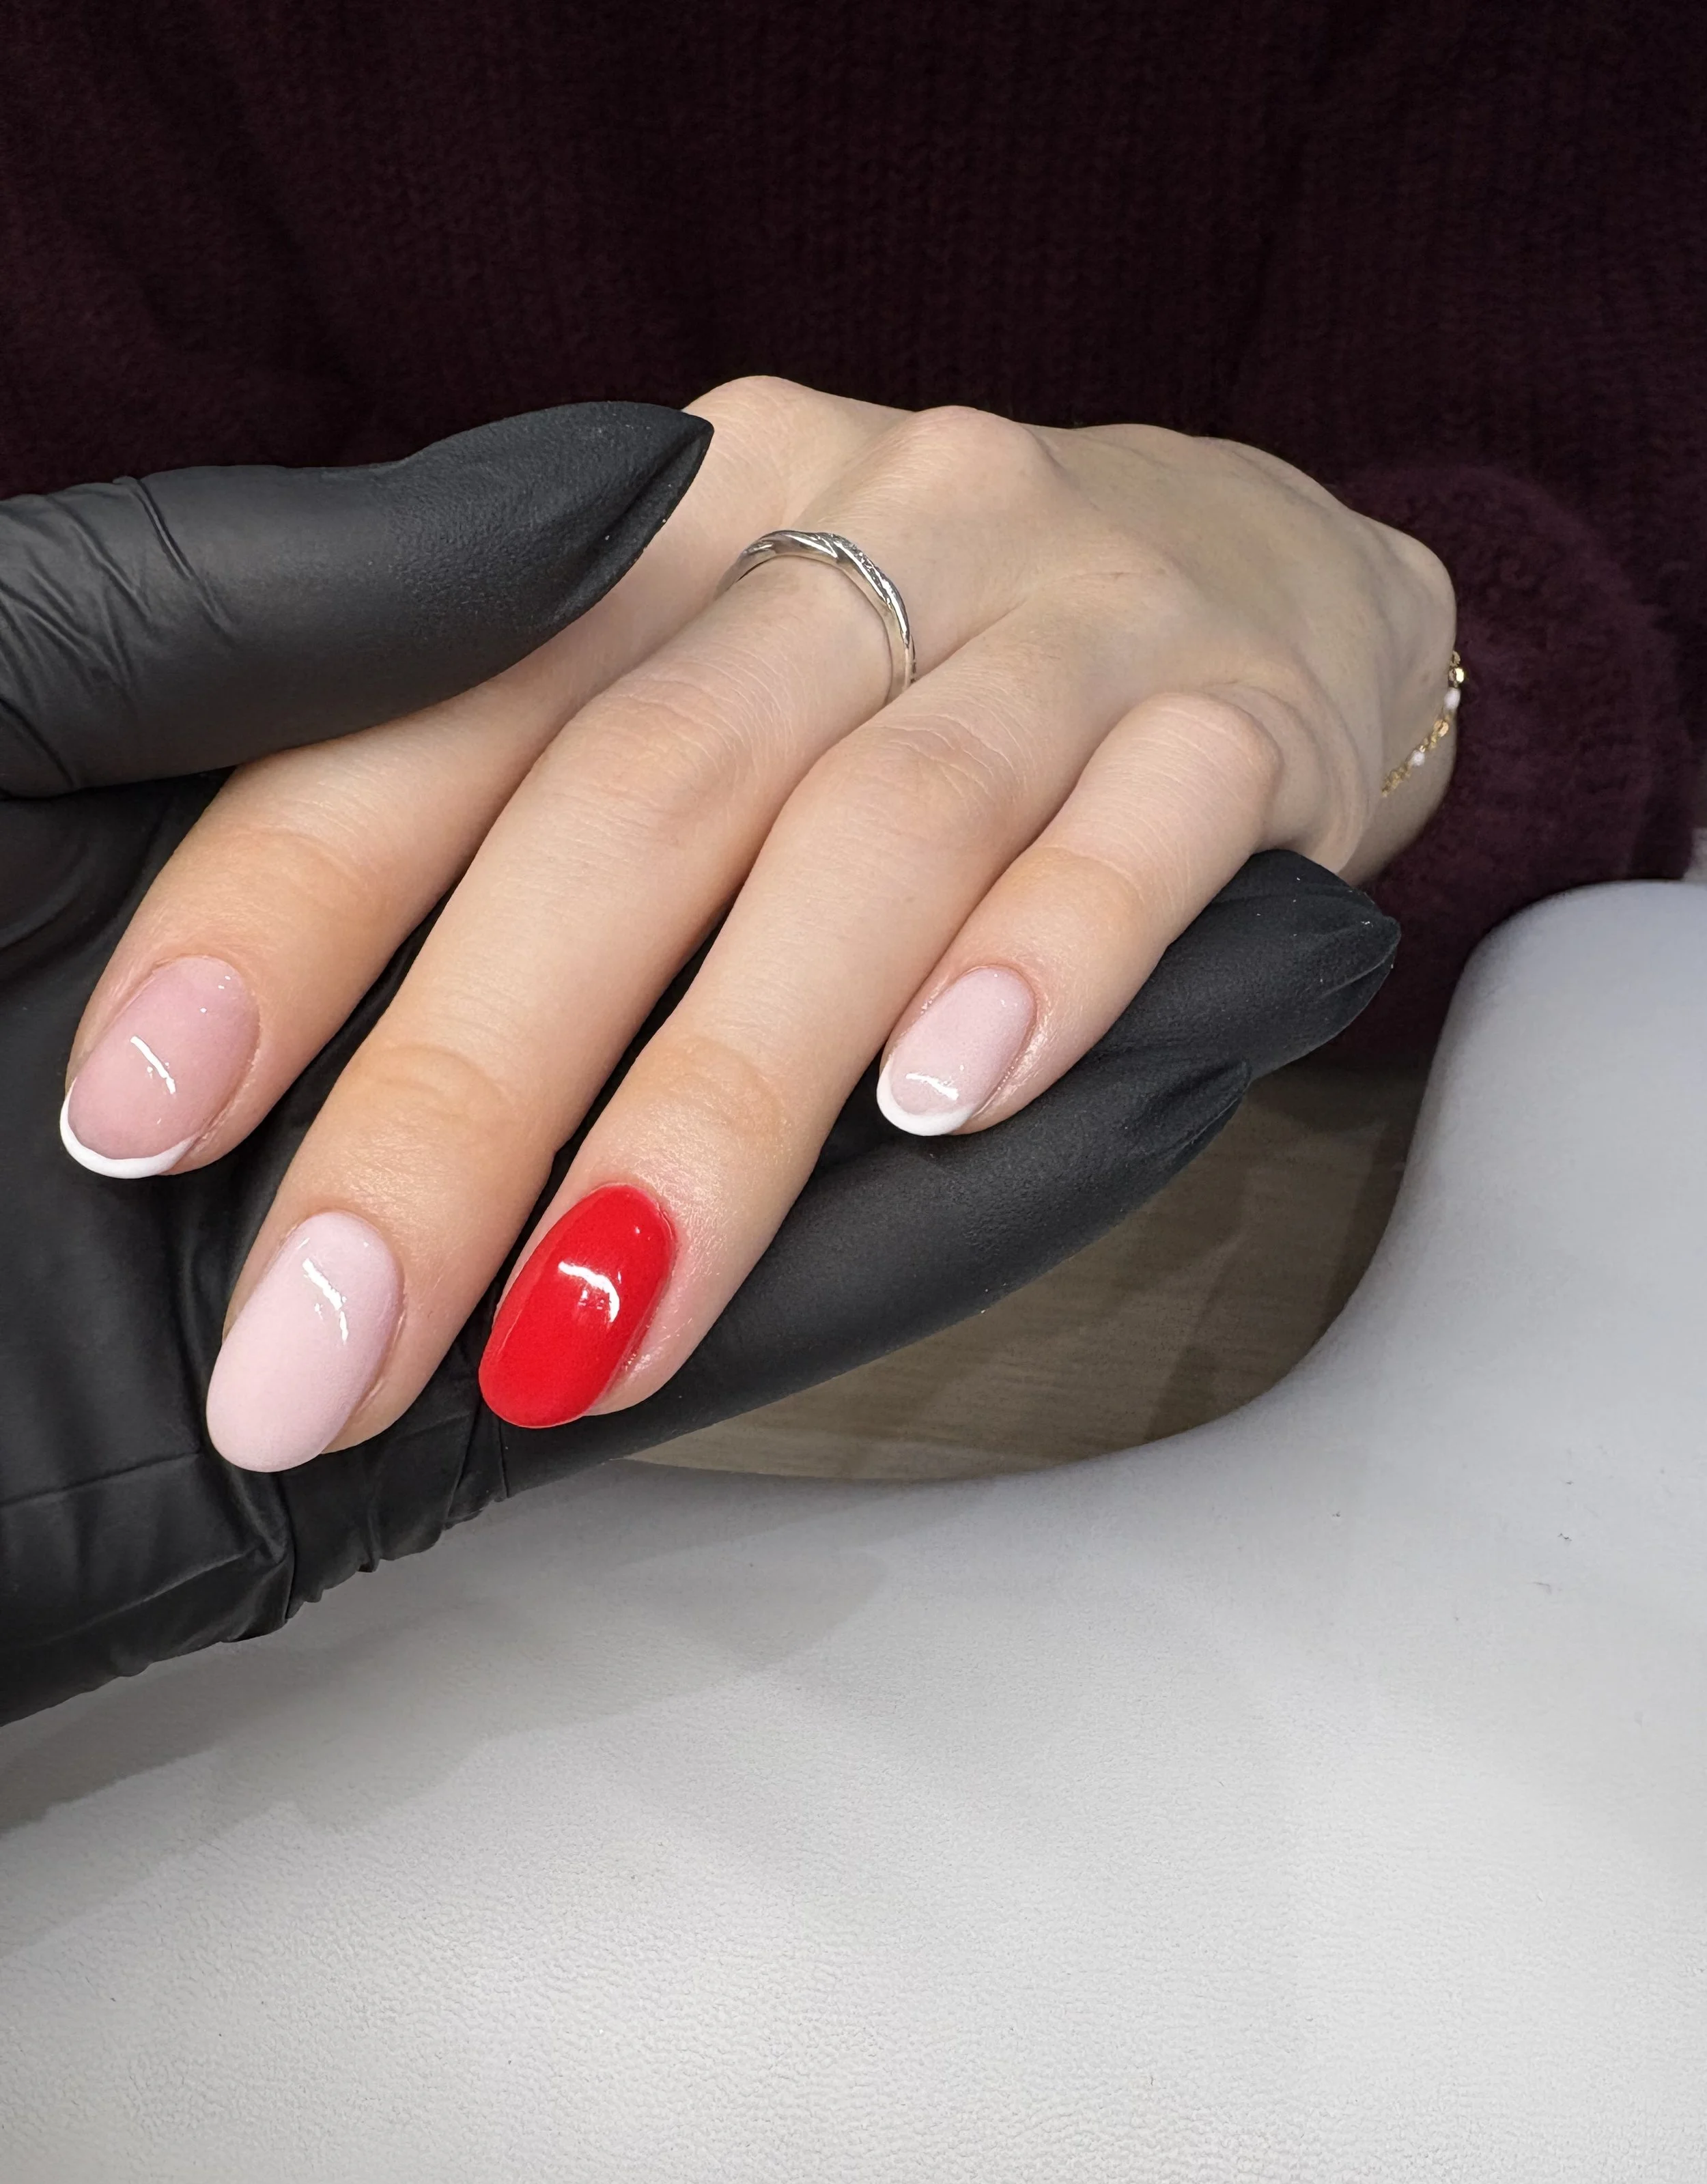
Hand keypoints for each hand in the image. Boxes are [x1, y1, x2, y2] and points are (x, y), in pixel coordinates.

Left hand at [64, 378, 1451, 1466]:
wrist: (1258, 572)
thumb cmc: (905, 687)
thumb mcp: (681, 683)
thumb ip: (521, 823)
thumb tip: (303, 1115)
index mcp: (649, 524)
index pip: (429, 703)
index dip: (280, 905)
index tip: (138, 1123)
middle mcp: (843, 526)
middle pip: (631, 799)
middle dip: (462, 1094)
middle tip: (332, 1344)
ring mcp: (1056, 608)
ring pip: (874, 842)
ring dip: (719, 1102)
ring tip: (590, 1323)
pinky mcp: (1236, 710)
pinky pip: (1141, 833)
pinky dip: (1042, 967)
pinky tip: (947, 1108)